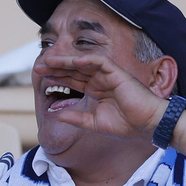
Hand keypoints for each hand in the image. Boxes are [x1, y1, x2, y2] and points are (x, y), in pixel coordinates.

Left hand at [34, 52, 167, 140]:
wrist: (147, 125)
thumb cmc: (126, 124)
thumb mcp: (94, 123)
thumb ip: (76, 118)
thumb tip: (56, 114)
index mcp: (95, 90)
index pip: (72, 80)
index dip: (56, 77)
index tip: (39, 76)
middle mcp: (100, 80)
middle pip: (73, 70)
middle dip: (56, 67)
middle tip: (38, 66)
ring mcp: (108, 75)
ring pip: (83, 63)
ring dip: (66, 61)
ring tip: (49, 61)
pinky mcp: (117, 73)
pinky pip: (99, 61)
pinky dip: (85, 60)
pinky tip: (72, 62)